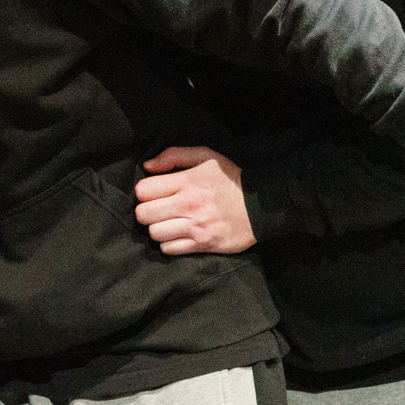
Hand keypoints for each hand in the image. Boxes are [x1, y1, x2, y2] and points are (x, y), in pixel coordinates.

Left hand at [134, 146, 256, 254]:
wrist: (261, 206)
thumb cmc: (230, 179)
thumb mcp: (206, 156)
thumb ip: (174, 155)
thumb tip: (147, 166)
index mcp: (187, 181)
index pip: (143, 190)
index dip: (144, 192)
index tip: (154, 193)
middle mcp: (189, 204)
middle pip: (144, 214)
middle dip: (146, 212)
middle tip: (158, 210)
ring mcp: (195, 226)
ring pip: (154, 233)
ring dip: (157, 229)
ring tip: (168, 223)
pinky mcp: (203, 244)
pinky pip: (169, 249)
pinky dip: (169, 244)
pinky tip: (178, 235)